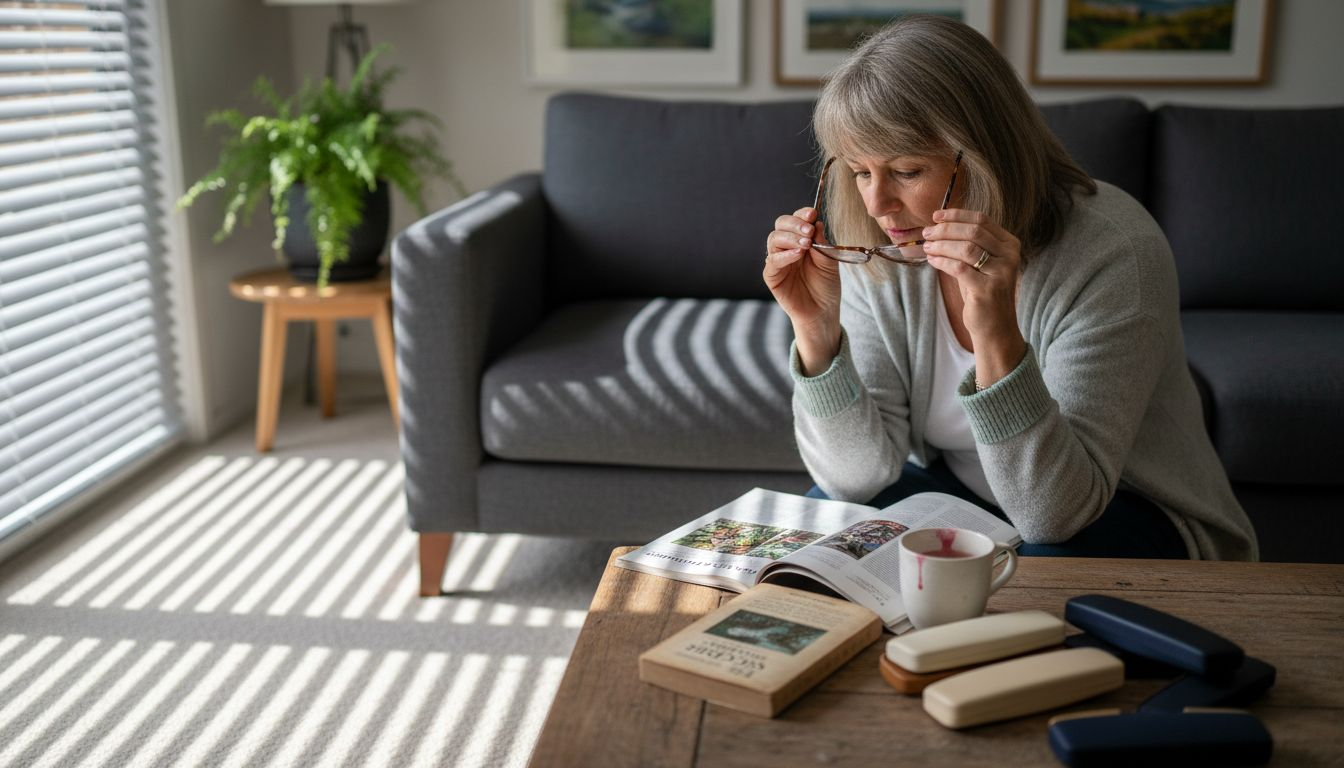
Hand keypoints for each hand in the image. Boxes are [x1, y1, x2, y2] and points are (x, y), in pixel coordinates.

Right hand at [763, 207, 841, 373]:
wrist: (823, 311)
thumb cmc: (826, 286)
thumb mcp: (829, 261)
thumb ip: (822, 242)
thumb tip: (817, 222)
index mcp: (801, 240)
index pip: (796, 220)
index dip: (802, 214)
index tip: (812, 213)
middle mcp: (787, 247)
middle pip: (781, 225)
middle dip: (794, 224)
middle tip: (808, 230)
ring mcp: (778, 261)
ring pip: (774, 239)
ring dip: (790, 238)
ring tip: (806, 244)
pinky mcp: (772, 276)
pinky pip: (772, 261)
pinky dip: (785, 255)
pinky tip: (798, 255)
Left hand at [921, 208, 1026, 381]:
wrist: (994, 327)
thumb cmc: (982, 292)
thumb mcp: (979, 264)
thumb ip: (968, 244)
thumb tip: (938, 226)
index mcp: (1010, 244)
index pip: (982, 220)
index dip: (957, 215)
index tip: (936, 216)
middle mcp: (1010, 256)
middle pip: (973, 232)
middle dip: (946, 230)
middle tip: (927, 233)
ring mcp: (1001, 272)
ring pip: (966, 248)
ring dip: (942, 245)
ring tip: (927, 247)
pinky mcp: (988, 289)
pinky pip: (959, 268)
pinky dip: (942, 261)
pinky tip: (931, 260)